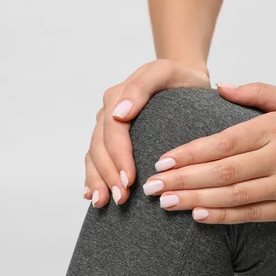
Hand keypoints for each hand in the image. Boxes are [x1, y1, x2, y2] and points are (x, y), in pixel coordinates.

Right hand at [83, 59, 210, 206]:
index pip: (112, 130)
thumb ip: (141, 87)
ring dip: (97, 180)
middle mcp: (109, 112)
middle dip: (107, 175)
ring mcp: (107, 126)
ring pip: (93, 155)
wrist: (184, 78)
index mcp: (118, 96)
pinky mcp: (109, 138)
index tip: (128, 179)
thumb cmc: (180, 78)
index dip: (118, 156)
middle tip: (121, 198)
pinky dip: (92, 177)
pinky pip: (94, 158)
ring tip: (103, 202)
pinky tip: (93, 195)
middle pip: (99, 147)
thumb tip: (119, 115)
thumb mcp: (164, 72)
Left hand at [142, 82, 275, 223]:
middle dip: (182, 179)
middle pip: (222, 171)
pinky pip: (250, 215)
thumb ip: (257, 92)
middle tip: (152, 185)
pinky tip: (196, 215)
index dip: (190, 153)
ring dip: (195, 200)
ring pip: (232, 195)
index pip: (223, 142)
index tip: (162, 159)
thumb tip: (219, 86)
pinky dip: (222, 216)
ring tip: (166, 202)